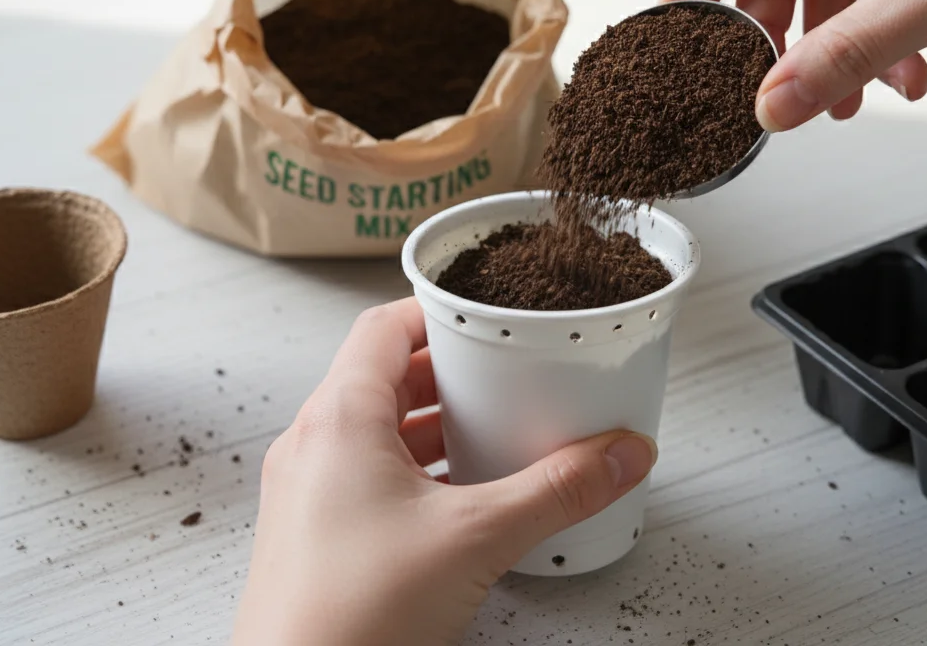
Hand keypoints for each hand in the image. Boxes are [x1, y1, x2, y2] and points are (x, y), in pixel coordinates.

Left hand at [231, 298, 656, 645]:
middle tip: (503, 374)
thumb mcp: (477, 540)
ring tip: (492, 431)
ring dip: (433, 423)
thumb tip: (619, 455)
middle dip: (449, 373)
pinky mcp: (315, 535)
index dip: (437, 311)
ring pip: (375, 429)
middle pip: (382, 376)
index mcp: (338, 420)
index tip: (485, 315)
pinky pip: (366, 475)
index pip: (384, 327)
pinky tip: (459, 496)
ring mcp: (307, 492)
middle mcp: (313, 446)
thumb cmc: (351, 616)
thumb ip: (558, 492)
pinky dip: (415, 469)